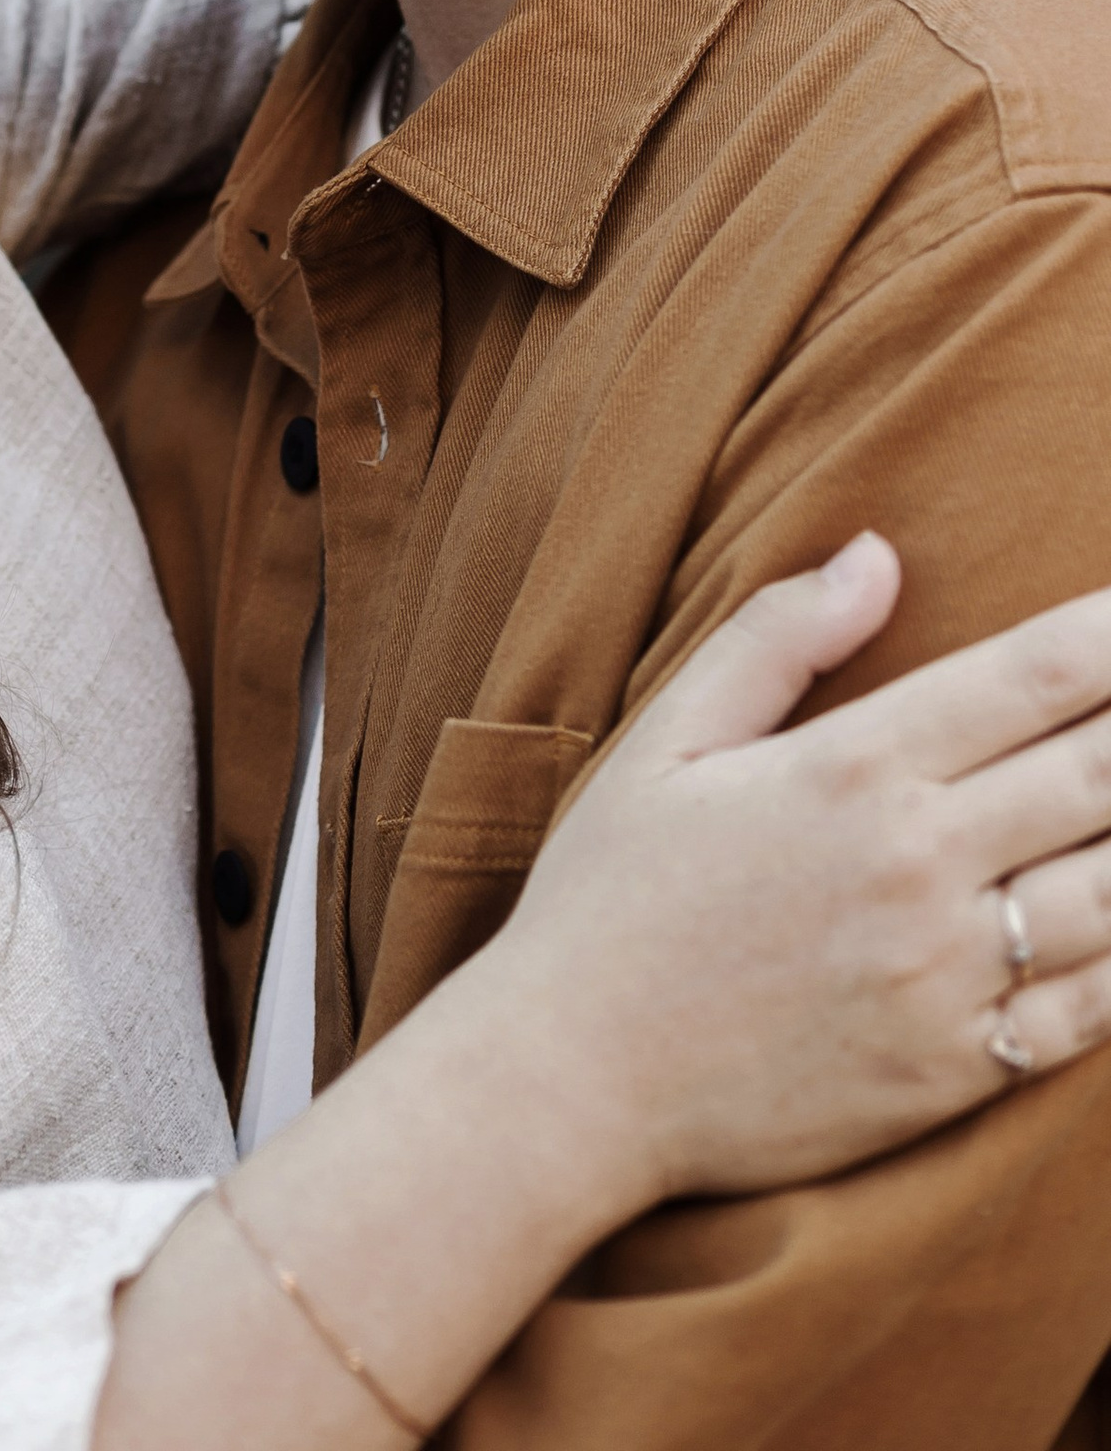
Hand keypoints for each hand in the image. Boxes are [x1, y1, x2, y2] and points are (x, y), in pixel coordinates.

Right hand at [495, 534, 1110, 1209]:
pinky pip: (1100, 1011)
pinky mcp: (962, 1073)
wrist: (576, 1079)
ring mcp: (950, 976)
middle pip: (1104, 772)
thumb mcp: (669, 739)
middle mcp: (919, 864)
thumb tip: (878, 554)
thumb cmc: (613, 896)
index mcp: (852, 767)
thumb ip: (778, 638)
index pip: (1033, 677)